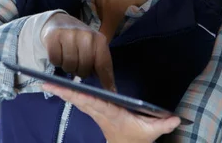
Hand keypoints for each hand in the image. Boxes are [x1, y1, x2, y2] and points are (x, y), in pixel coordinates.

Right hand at [41, 13, 115, 91]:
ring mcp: (70, 35)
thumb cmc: (81, 40)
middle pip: (84, 68)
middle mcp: (86, 36)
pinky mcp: (54, 37)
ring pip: (69, 65)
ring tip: (70, 59)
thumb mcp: (94, 48)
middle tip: (79, 67)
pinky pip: (55, 60)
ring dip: (68, 68)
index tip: (109, 93)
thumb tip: (111, 90)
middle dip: (81, 72)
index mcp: (100, 40)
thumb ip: (101, 65)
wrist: (60, 23)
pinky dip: (57, 62)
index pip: (103, 64)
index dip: (106, 80)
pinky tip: (60, 54)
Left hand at [43, 83, 179, 142]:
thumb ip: (163, 124)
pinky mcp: (96, 110)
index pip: (96, 104)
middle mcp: (101, 113)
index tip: (71, 91)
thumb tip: (176, 118)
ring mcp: (96, 112)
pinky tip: (60, 88)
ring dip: (63, 93)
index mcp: (112, 115)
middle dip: (64, 93)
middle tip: (46, 84)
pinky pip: (81, 101)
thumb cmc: (138, 137)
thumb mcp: (152, 132)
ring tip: (47, 84)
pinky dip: (70, 94)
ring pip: (77, 100)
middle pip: (80, 101)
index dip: (82, 96)